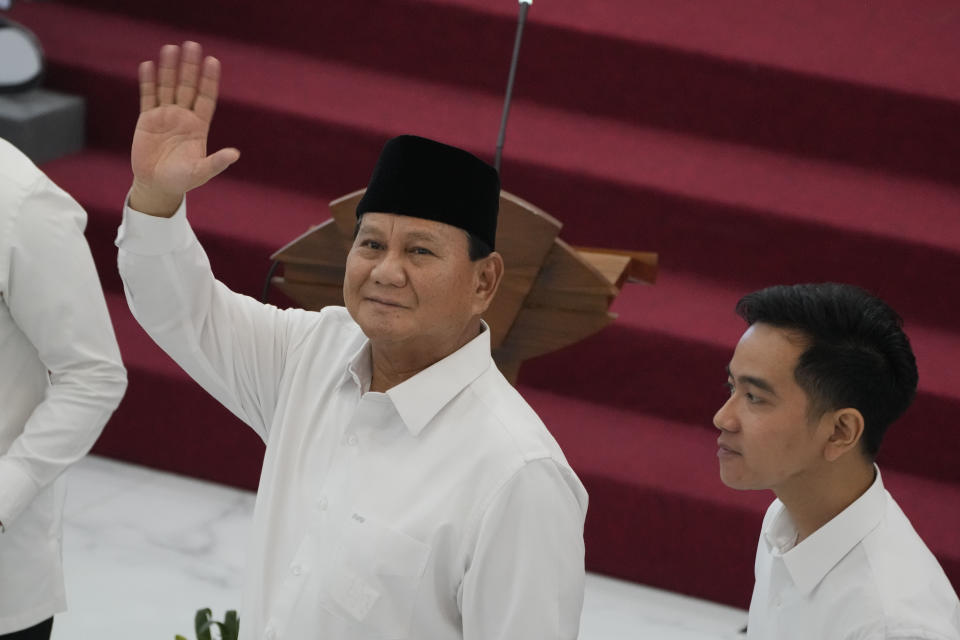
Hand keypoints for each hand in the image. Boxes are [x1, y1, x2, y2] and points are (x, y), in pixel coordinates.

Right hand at [130, 41, 239, 215]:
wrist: (157, 185)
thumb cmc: (182, 180)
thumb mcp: (201, 172)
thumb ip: (216, 162)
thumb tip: (235, 154)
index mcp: (199, 126)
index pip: (206, 97)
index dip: (209, 80)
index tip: (213, 61)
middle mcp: (183, 116)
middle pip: (187, 86)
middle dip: (190, 67)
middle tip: (192, 45)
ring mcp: (165, 116)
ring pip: (167, 87)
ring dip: (169, 69)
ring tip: (170, 48)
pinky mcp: (147, 119)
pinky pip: (148, 96)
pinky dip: (148, 81)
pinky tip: (148, 65)